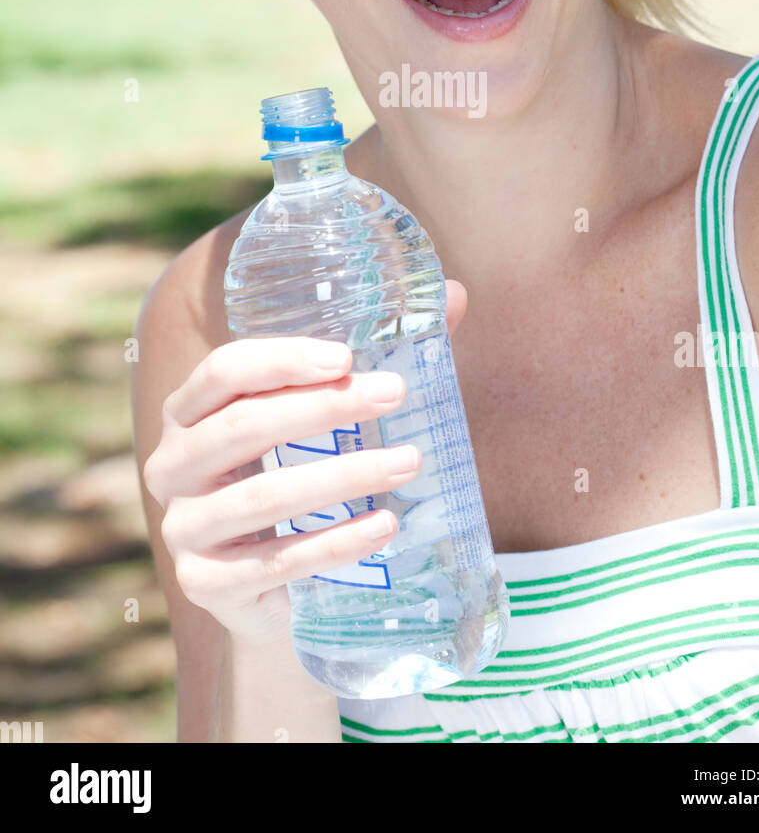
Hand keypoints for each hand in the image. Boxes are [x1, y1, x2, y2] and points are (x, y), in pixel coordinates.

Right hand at [143, 280, 467, 644]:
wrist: (274, 596)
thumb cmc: (299, 484)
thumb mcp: (321, 425)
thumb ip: (376, 362)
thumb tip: (455, 294)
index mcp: (190, 412)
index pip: (223, 371)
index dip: (280, 360)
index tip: (345, 357)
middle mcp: (172, 465)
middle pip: (244, 425)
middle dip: (325, 407)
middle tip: (394, 393)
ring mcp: (183, 529)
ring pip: (264, 495)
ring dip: (343, 476)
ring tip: (408, 462)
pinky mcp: (205, 584)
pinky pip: (276, 561)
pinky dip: (336, 543)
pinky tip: (384, 525)